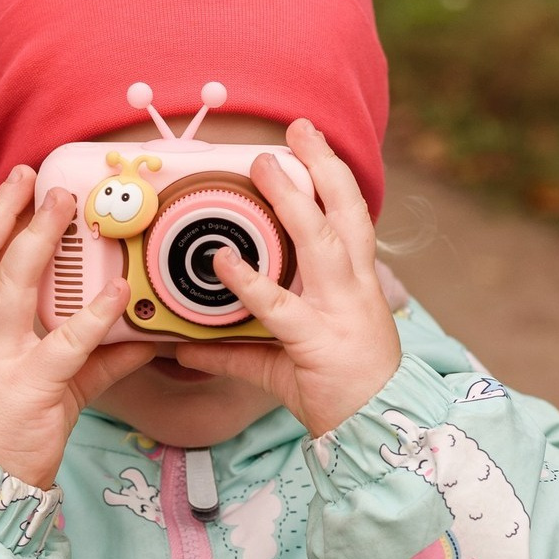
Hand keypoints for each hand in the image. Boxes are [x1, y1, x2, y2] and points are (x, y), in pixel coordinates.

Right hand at [0, 167, 155, 487]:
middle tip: (37, 179)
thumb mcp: (54, 386)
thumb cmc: (13, 432)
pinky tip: (117, 294)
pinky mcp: (31, 387)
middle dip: (6, 213)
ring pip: (11, 286)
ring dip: (37, 242)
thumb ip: (97, 356)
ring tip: (64, 209)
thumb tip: (145, 335)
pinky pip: (65, 344)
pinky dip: (94, 317)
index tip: (15, 188)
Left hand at [176, 119, 402, 435]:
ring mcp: (339, 312)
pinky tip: (222, 261)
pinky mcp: (318, 341)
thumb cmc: (338, 392)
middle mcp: (353, 290)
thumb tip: (182, 346)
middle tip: (298, 129)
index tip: (311, 146)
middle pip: (346, 213)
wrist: (375, 429)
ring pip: (321, 242)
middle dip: (323, 167)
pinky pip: (279, 306)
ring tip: (264, 167)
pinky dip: (248, 283)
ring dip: (293, 201)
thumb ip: (233, 351)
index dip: (333, 179)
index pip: (351, 219)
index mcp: (355, 286)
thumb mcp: (283, 364)